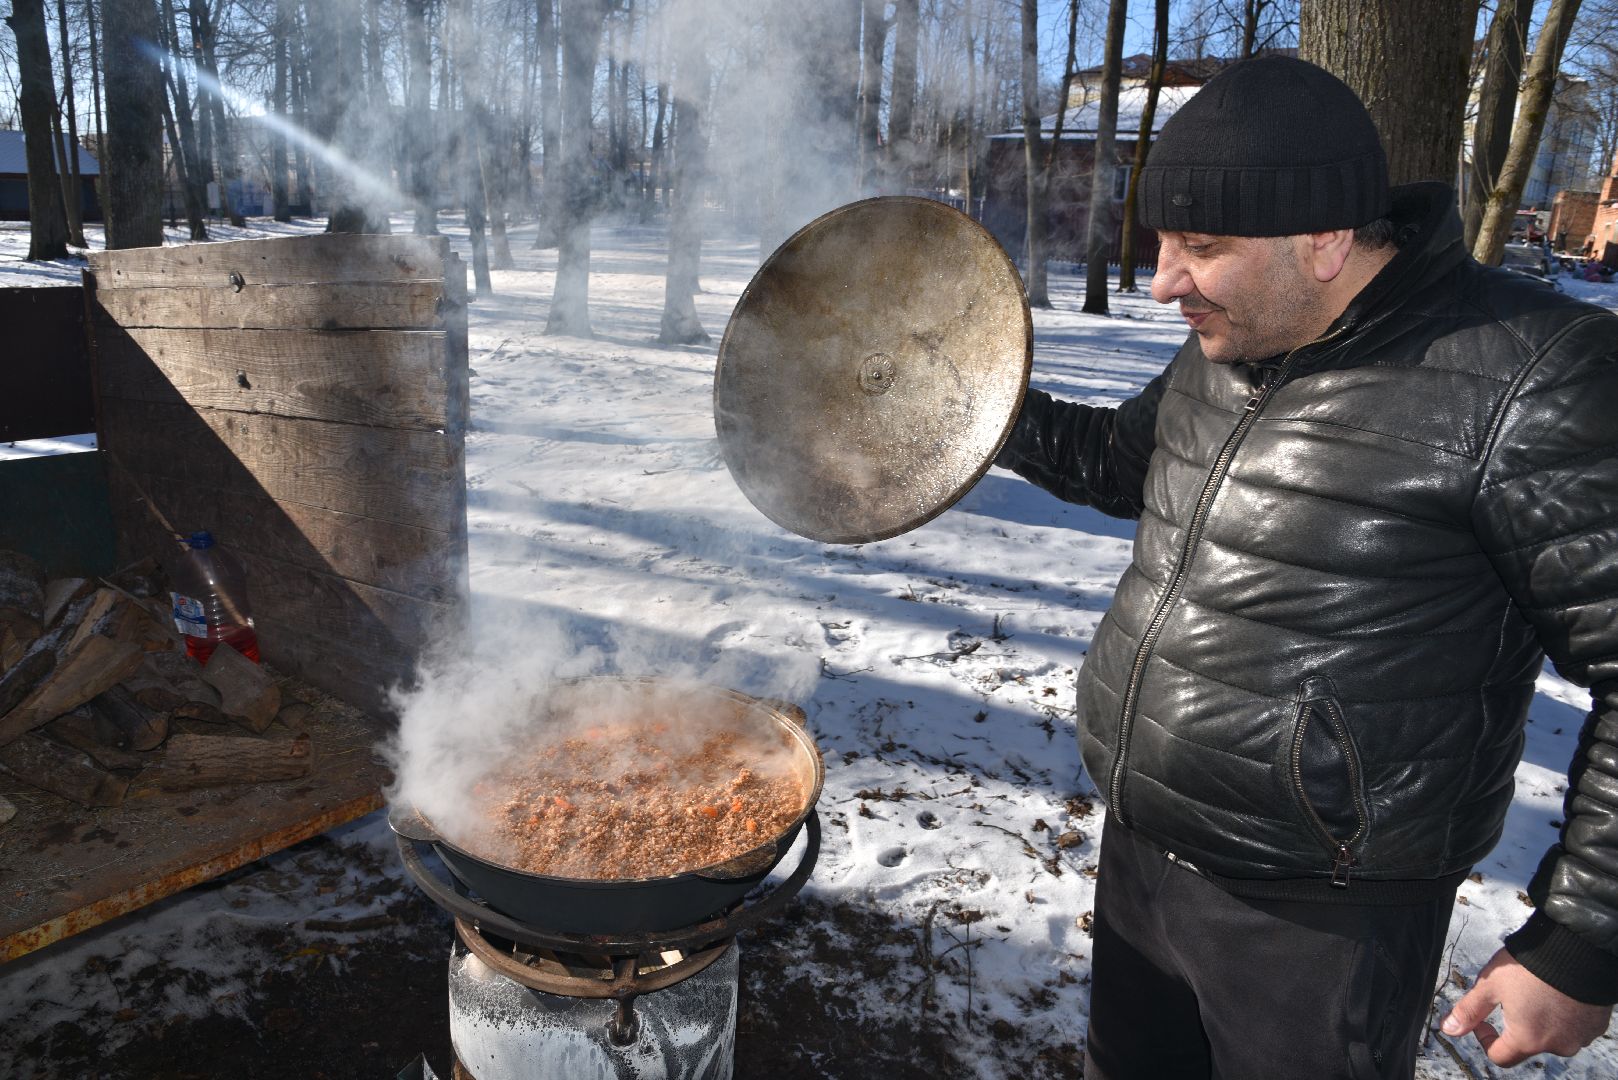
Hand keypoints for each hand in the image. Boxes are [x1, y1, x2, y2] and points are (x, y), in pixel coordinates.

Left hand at [1440, 948, 1612, 1065]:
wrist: (1578, 950)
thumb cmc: (1532, 966)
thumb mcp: (1490, 985)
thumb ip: (1469, 1010)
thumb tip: (1449, 1029)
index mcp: (1528, 1040)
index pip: (1500, 1056)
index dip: (1485, 1040)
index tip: (1483, 1022)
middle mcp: (1557, 1045)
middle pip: (1528, 1044)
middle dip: (1516, 1025)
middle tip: (1513, 997)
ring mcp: (1580, 1037)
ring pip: (1553, 1035)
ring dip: (1542, 1020)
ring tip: (1537, 991)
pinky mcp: (1596, 1025)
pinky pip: (1574, 1026)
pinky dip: (1564, 1015)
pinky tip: (1558, 993)